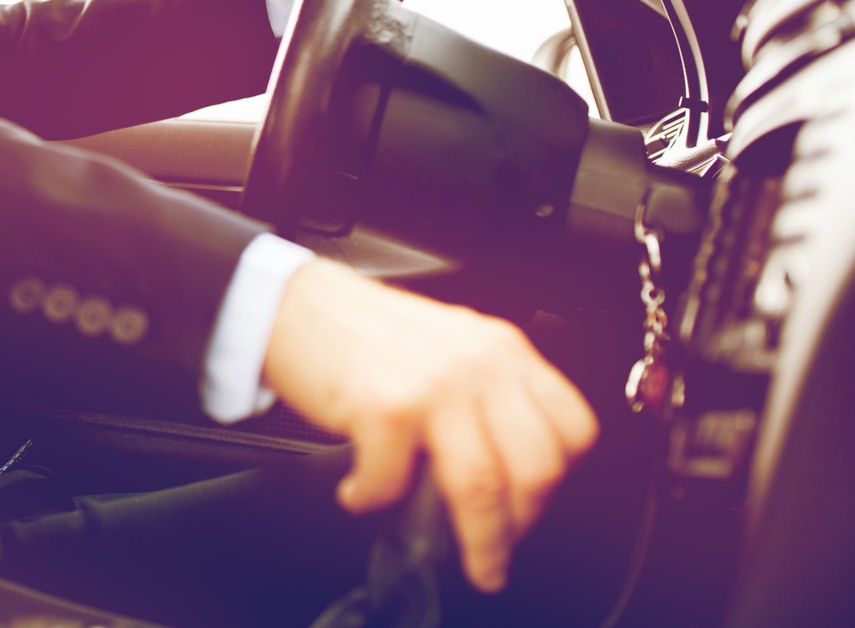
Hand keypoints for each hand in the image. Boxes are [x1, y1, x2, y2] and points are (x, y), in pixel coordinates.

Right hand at [261, 260, 597, 593]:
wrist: (293, 303)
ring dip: (479, 542)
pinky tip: (361, 492)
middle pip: (537, 468)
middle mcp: (479, 364)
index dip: (557, 482)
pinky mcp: (385, 408)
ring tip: (468, 561)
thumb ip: (485, 396)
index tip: (531, 506)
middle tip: (498, 547)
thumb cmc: (362, 331)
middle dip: (521, 526)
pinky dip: (375, 500)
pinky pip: (395, 484)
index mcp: (502, 351)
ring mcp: (435, 386)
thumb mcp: (450, 348)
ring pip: (483, 489)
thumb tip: (503, 477)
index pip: (572, 429)